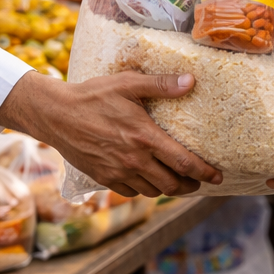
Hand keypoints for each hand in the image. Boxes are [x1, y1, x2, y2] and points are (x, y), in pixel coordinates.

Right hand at [0, 72, 222, 196]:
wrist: (56, 114)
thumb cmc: (93, 95)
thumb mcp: (129, 83)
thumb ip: (161, 84)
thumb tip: (191, 81)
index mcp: (144, 137)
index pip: (184, 162)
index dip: (204, 172)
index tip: (218, 176)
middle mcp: (133, 160)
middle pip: (172, 184)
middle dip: (191, 185)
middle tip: (200, 180)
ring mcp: (118, 172)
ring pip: (153, 191)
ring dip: (168, 188)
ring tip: (176, 180)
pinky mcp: (104, 178)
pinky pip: (131, 192)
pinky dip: (144, 189)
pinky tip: (148, 179)